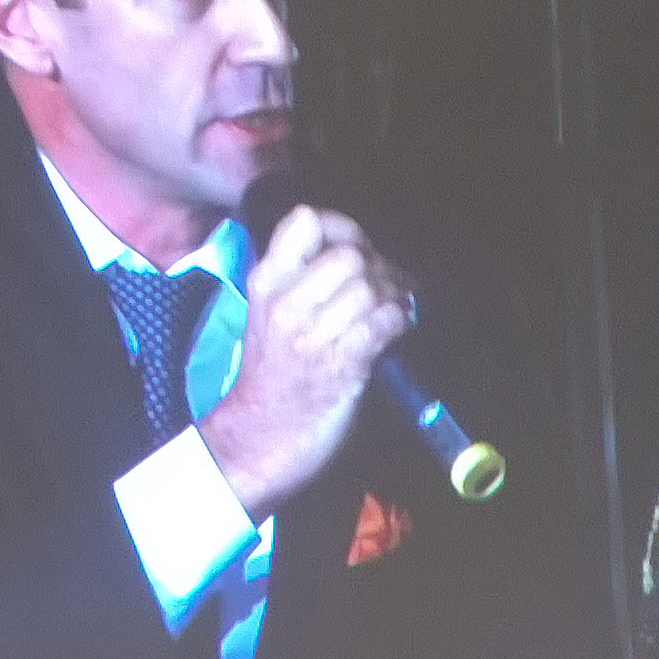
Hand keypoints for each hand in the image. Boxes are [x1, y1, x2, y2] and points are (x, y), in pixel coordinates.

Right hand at [199, 205, 412, 518]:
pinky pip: (382, 323)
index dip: (342, 227)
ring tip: (393, 309)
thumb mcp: (270, 313)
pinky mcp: (340, 366)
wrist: (260, 436)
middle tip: (386, 286)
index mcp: (266, 282)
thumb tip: (360, 248)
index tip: (357, 248)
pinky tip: (395, 330)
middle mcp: (286, 304)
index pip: (305, 221)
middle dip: (379, 267)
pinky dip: (398, 322)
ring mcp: (311, 335)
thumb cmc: (273, 374)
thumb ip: (301, 277)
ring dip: (394, 297)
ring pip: (369, 288)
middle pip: (350, 255)